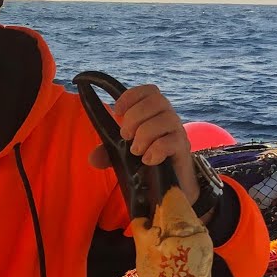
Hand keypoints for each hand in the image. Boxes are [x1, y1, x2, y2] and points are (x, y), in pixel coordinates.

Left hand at [88, 84, 201, 206]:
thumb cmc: (148, 161)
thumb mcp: (123, 157)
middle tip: (125, 136)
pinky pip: (171, 141)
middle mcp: (168, 118)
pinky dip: (156, 150)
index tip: (117, 111)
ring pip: (165, 119)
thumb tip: (93, 158)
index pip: (149, 91)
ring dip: (145, 134)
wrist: (172, 184)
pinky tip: (148, 160)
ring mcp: (178, 132)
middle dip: (135, 117)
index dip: (132, 96)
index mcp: (154, 113)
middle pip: (157, 100)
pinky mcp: (183, 149)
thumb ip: (107, 154)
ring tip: (136, 151)